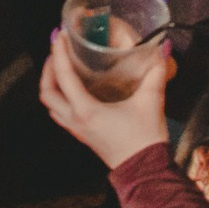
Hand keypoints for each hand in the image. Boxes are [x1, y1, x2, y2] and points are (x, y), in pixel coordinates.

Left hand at [39, 30, 170, 168]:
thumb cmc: (144, 141)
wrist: (146, 172)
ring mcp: (77, 130)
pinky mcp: (83, 135)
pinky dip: (59, 98)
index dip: (58, 52)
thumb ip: (156, 71)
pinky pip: (60, 114)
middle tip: (56, 50)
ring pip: (51, 105)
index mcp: (86, 110)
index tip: (59, 35)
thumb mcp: (151, 101)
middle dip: (48, 68)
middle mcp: (76, 120)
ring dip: (50, 83)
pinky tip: (72, 89)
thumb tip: (162, 47)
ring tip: (59, 66)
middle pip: (47, 92)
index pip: (63, 76)